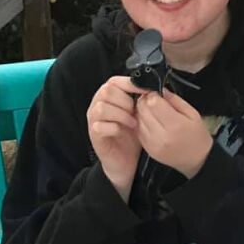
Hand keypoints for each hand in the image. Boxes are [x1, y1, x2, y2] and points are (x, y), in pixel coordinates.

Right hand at [86, 76, 140, 197]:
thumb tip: (150, 87)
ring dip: (121, 114)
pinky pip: (100, 126)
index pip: (114, 81)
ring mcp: (94, 121)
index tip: (145, 90)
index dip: (130, 83)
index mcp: (108, 97)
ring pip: (102, 107)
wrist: (125, 161)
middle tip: (136, 112)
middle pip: (107, 91)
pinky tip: (124, 131)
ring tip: (133, 123)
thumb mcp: (138, 115)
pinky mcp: (94, 135)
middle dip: (125, 101)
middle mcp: (98, 105)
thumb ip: (139, 100)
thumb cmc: (131, 137)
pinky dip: (115, 127)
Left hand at [136, 90, 212, 178]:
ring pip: (138, 119)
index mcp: (175, 125)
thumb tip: (160, 89)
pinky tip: (151, 122)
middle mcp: (161, 136)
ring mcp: (152, 144)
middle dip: (145, 101)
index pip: (153, 102)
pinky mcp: (148, 149)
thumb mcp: (192, 114)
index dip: (153, 94)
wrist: (196, 160)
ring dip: (142, 112)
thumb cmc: (196, 136)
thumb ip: (175, 100)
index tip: (157, 94)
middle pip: (142, 109)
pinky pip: (138, 130)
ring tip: (153, 112)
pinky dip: (142, 123)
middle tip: (153, 101)